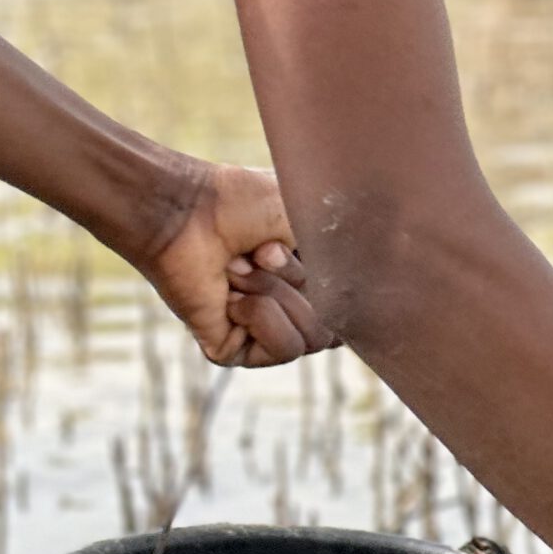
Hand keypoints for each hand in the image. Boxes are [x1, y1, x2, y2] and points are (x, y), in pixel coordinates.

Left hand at [133, 157, 338, 369]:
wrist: (188, 207)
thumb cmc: (242, 202)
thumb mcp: (311, 219)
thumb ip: (344, 259)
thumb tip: (364, 299)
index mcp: (306, 281)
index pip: (349, 311)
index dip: (339, 285)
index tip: (303, 245)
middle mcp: (284, 310)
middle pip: (334, 326)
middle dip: (303, 283)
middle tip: (261, 252)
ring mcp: (258, 332)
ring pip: (311, 339)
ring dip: (278, 293)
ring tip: (239, 267)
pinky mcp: (232, 350)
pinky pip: (282, 350)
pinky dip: (261, 314)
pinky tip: (230, 294)